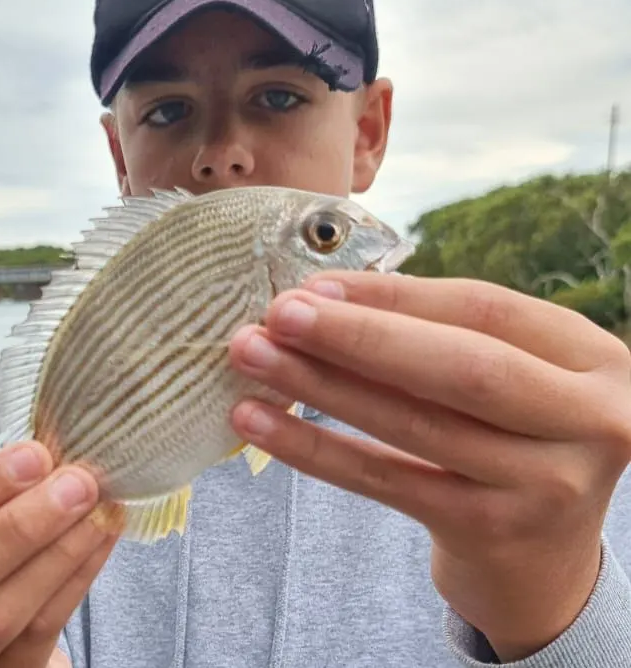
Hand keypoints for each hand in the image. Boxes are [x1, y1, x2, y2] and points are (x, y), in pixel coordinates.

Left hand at [227, 272, 630, 661]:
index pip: (484, 310)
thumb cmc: (511, 436)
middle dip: (357, 336)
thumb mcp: (508, 374)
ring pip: (413, 424)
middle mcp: (587, 421)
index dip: (394, 295)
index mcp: (592, 361)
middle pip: (458, 367)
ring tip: (252, 355)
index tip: (317, 284)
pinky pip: (383, 481)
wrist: (544, 560)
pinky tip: (257, 423)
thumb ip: (436, 331)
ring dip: (319, 385)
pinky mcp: (491, 532)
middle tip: (277, 314)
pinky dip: (313, 448)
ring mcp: (545, 486)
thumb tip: (322, 296)